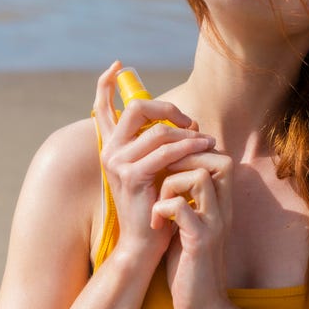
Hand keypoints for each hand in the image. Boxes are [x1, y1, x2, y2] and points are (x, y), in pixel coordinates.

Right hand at [92, 62, 214, 269]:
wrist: (143, 243)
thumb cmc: (153, 206)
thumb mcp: (151, 170)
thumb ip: (154, 146)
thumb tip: (177, 123)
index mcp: (111, 147)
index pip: (101, 106)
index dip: (106, 83)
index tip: (118, 65)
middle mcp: (109, 152)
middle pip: (136, 108)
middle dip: (168, 108)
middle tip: (190, 122)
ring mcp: (117, 163)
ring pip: (157, 130)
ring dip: (188, 133)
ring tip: (207, 141)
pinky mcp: (131, 176)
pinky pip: (165, 151)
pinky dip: (189, 147)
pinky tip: (204, 149)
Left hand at [151, 150, 234, 308]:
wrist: (202, 307)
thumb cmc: (188, 264)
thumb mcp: (187, 224)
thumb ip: (183, 198)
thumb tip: (164, 172)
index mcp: (220, 203)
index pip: (219, 157)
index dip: (193, 153)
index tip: (168, 168)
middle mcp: (223, 209)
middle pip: (218, 159)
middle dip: (183, 159)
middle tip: (161, 178)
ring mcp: (214, 224)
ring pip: (199, 177)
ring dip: (170, 183)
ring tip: (158, 203)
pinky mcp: (201, 242)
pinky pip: (182, 208)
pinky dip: (163, 209)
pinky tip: (156, 223)